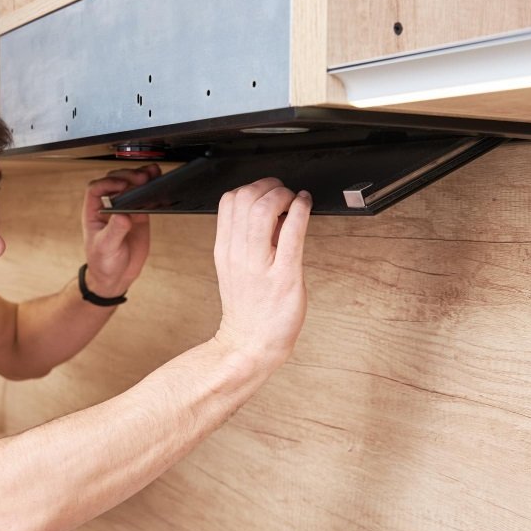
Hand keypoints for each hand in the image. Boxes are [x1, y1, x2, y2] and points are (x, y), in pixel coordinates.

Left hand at [82, 164, 159, 296]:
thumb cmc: (103, 263)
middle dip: (128, 177)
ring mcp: (124, 210)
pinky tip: (158, 183)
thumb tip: (123, 215)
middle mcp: (108, 208)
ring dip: (141, 178)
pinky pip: (144, 199)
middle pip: (115, 182)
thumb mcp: (106, 248)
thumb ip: (114, 231)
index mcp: (94, 212)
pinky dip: (151, 190)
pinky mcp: (138, 216)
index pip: (97, 189)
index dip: (108, 183)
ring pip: (131, 187)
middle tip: (141, 179)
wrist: (116, 277)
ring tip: (152, 174)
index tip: (122, 186)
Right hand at [212, 178, 311, 367]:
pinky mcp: (285, 275)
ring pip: (264, 209)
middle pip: (245, 198)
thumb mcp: (234, 269)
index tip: (267, 193)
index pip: (229, 201)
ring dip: (284, 195)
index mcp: (225, 250)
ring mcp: (260, 264)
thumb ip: (247, 240)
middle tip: (283, 194)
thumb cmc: (248, 309)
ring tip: (294, 200)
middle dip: (269, 186)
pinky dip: (302, 210)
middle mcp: (238, 254)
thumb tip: (270, 211)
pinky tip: (306, 206)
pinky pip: (292, 232)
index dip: (251, 188)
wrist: (250, 344)